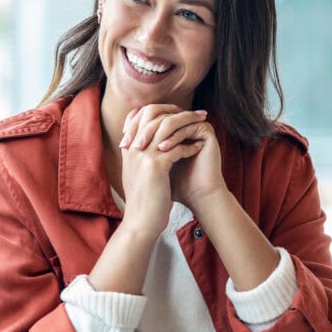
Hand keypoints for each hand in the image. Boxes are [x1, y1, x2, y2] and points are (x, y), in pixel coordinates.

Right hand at [117, 105, 206, 238]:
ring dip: (188, 123)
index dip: (160, 109)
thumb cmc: (144, 199)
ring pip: (167, 126)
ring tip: (203, 124)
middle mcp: (132, 147)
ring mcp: (142, 155)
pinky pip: (176, 147)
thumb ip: (141, 154)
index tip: (178, 112)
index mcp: (128, 147)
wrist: (141, 222)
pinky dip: (189, 146)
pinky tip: (198, 148)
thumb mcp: (137, 172)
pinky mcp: (155, 166)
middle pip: (153, 114)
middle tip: (196, 113)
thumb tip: (156, 140)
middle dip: (177, 111)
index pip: (139, 114)